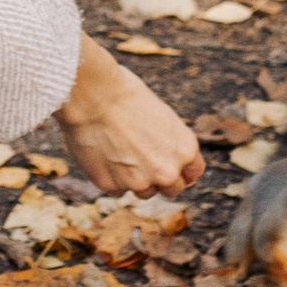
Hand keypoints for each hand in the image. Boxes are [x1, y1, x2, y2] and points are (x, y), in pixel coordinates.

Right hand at [57, 32, 203, 196]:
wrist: (93, 95)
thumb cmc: (125, 94)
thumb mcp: (161, 115)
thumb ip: (169, 142)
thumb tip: (166, 156)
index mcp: (185, 150)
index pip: (193, 172)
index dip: (182, 170)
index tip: (172, 166)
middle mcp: (167, 171)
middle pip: (172, 189)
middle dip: (161, 179)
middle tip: (144, 162)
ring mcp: (139, 182)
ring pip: (143, 191)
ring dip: (135, 179)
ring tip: (118, 150)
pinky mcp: (112, 186)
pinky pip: (116, 188)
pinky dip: (111, 176)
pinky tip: (102, 152)